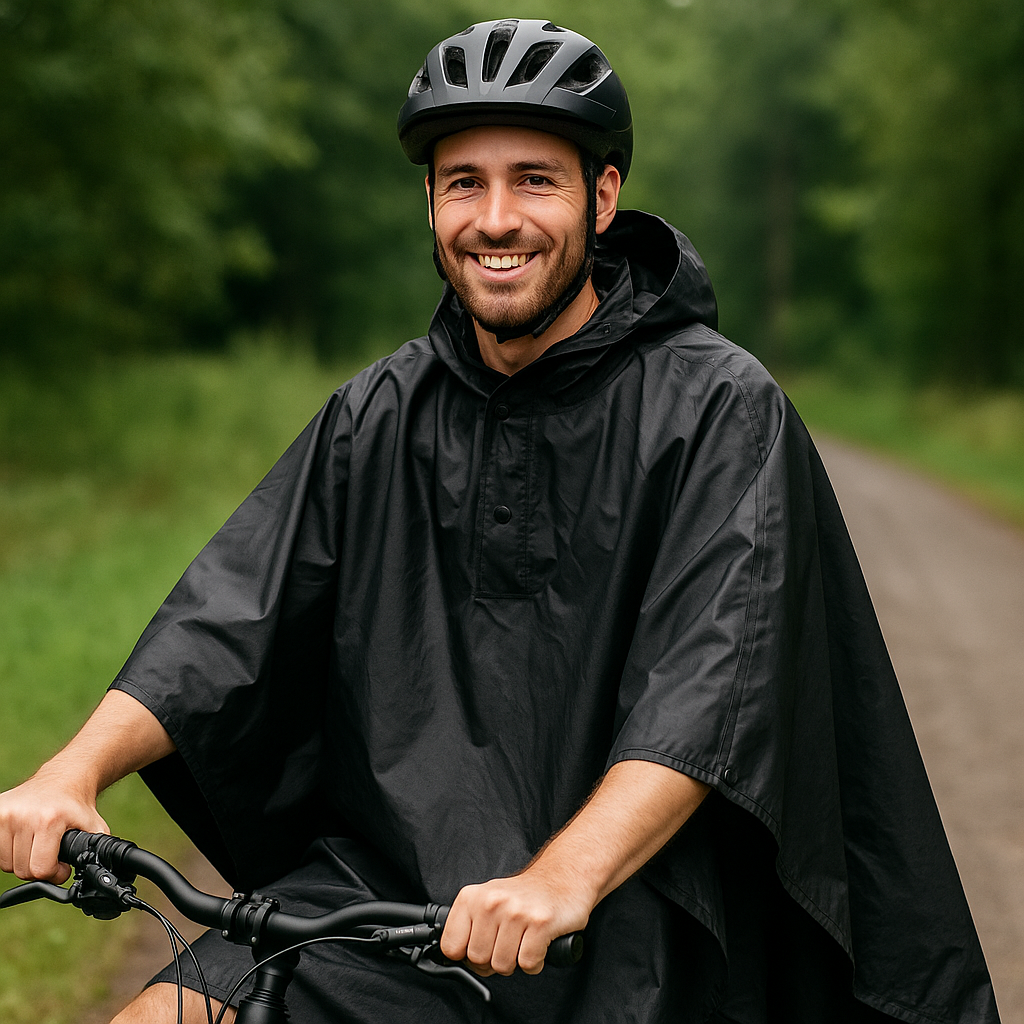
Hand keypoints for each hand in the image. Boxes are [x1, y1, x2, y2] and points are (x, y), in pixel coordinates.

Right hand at [0, 767, 107, 883]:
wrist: (64, 777)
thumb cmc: (77, 804)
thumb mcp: (94, 826)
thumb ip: (97, 850)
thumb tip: (104, 873)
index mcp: (49, 820)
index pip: (40, 869)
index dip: (55, 873)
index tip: (62, 867)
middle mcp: (23, 816)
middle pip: (23, 870)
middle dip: (40, 867)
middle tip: (51, 853)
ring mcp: (5, 813)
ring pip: (7, 864)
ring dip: (23, 860)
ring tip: (39, 844)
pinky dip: (10, 852)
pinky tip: (25, 839)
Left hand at [439, 862, 594, 976]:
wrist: (563, 875)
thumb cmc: (524, 895)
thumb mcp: (487, 900)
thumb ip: (469, 926)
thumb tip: (457, 959)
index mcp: (472, 896)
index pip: (450, 946)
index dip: (465, 956)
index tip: (479, 948)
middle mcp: (491, 902)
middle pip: (478, 960)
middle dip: (493, 960)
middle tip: (507, 944)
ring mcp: (516, 912)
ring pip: (502, 965)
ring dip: (515, 961)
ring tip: (523, 941)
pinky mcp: (540, 923)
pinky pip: (528, 963)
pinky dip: (535, 962)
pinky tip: (538, 944)